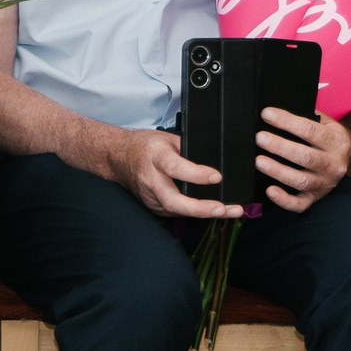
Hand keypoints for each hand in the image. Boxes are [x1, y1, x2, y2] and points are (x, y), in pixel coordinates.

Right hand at [106, 128, 241, 219]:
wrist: (118, 158)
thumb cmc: (144, 146)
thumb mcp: (167, 138)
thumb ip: (188, 149)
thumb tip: (214, 158)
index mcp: (156, 157)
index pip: (175, 168)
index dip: (197, 174)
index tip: (217, 176)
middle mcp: (152, 180)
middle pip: (174, 200)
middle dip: (200, 208)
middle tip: (222, 208)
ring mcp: (151, 197)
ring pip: (179, 211)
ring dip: (206, 213)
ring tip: (232, 211)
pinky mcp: (154, 207)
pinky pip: (178, 212)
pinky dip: (198, 212)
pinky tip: (217, 210)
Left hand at [254, 108, 350, 211]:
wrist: (346, 156)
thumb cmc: (327, 135)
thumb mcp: (325, 122)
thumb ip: (307, 117)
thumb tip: (275, 112)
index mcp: (337, 141)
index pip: (310, 130)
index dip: (287, 122)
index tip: (267, 114)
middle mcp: (333, 164)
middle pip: (306, 157)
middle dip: (280, 147)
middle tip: (260, 138)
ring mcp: (325, 183)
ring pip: (301, 181)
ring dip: (278, 171)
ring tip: (259, 161)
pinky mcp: (315, 197)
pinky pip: (300, 204)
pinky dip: (284, 200)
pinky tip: (270, 190)